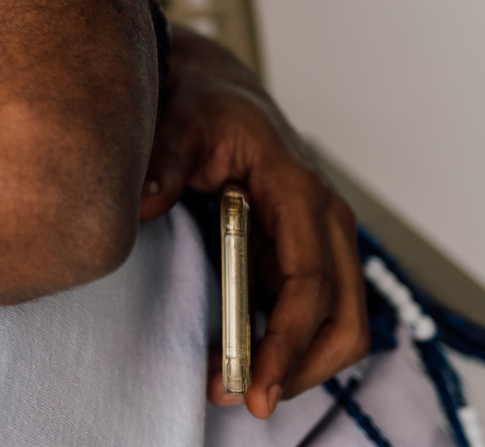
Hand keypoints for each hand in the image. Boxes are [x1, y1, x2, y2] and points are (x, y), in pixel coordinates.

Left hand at [140, 29, 368, 419]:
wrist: (211, 85)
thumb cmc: (201, 102)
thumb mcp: (177, 122)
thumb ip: (162, 162)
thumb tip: (142, 205)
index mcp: (299, 190)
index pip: (310, 282)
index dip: (287, 340)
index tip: (256, 382)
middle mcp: (324, 220)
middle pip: (343, 318)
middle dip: (300, 368)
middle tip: (244, 399)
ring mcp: (319, 239)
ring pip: (335, 324)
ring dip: (294, 364)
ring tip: (232, 388)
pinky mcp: (301, 252)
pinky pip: (308, 312)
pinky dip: (285, 345)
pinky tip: (241, 363)